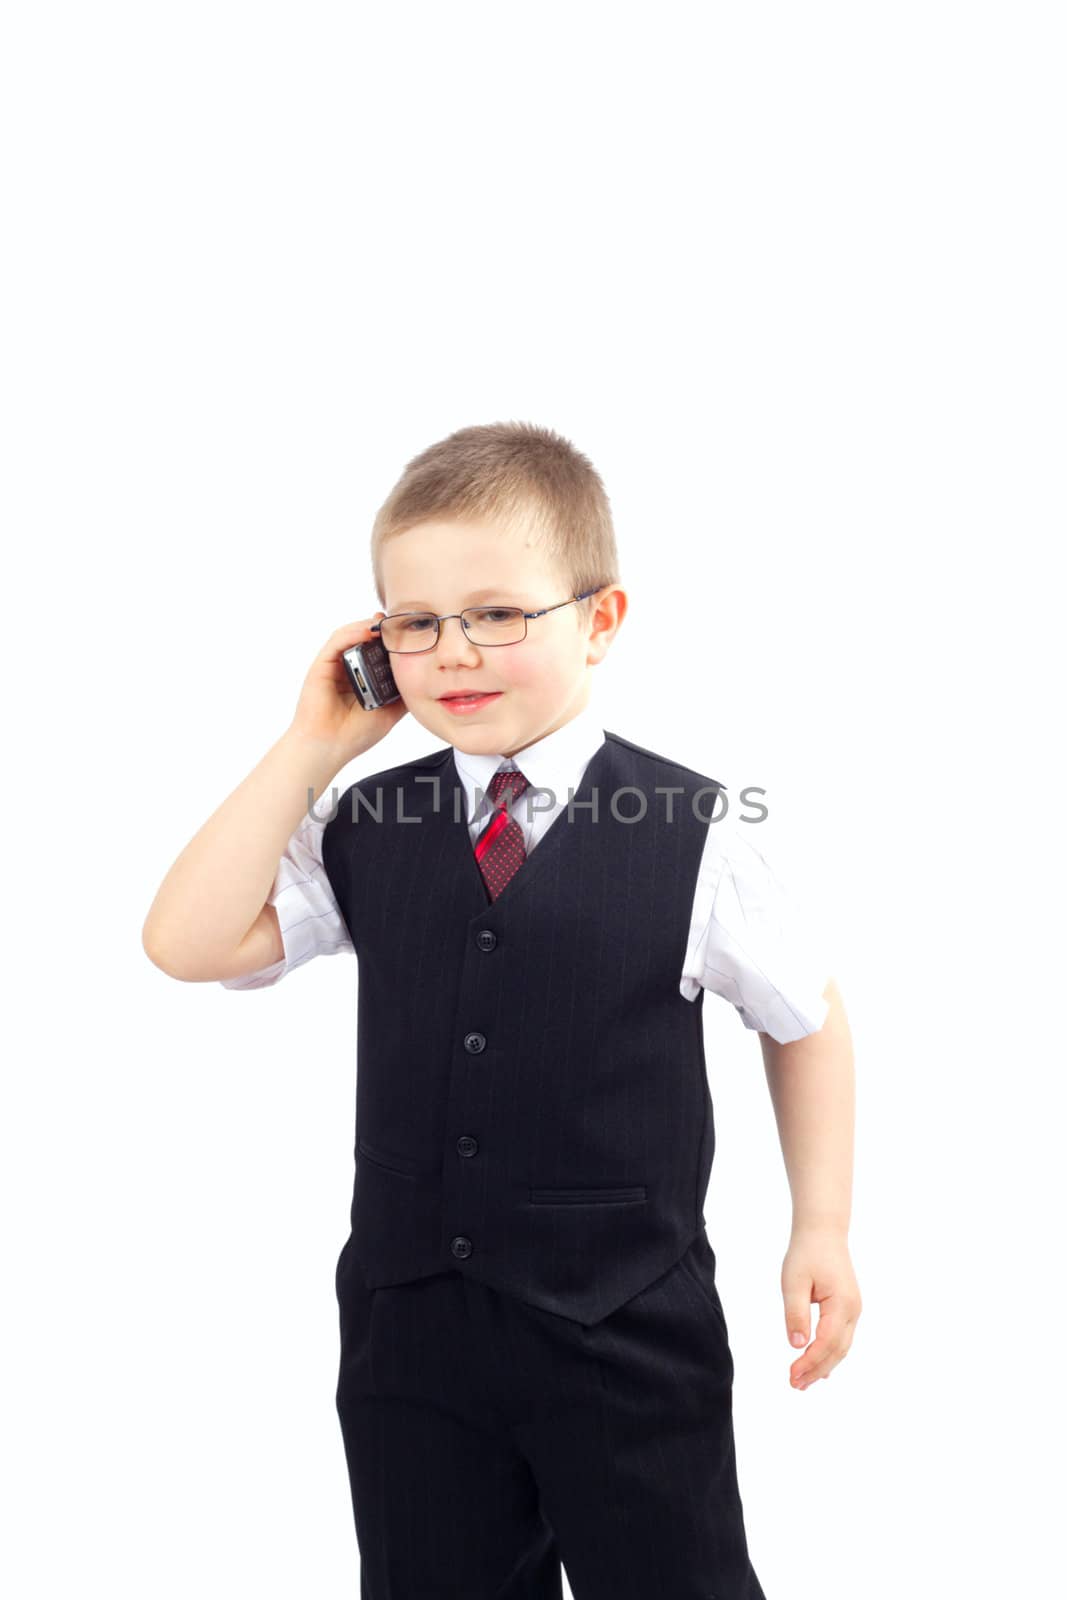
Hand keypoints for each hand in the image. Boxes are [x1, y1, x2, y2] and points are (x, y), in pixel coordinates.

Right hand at [287, 616, 408, 764]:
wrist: (329, 748)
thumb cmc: (354, 735)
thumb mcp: (389, 712)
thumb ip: (402, 695)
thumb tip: (425, 680)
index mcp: (362, 678)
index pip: (377, 652)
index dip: (392, 641)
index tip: (411, 632)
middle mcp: (347, 669)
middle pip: (364, 639)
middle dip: (382, 628)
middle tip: (401, 620)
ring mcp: (334, 666)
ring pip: (351, 635)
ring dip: (369, 626)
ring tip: (387, 622)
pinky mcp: (322, 665)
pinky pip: (337, 641)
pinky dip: (353, 632)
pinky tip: (369, 631)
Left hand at [781, 1225, 861, 1389]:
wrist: (823, 1231)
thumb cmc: (807, 1253)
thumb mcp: (793, 1282)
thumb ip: (795, 1314)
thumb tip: (797, 1346)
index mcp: (842, 1303)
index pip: (826, 1342)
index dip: (810, 1362)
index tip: (792, 1376)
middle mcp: (853, 1310)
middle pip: (837, 1350)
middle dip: (816, 1370)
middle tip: (795, 1385)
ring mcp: (854, 1309)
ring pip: (841, 1347)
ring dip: (823, 1365)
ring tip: (802, 1381)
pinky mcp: (848, 1308)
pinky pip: (841, 1337)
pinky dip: (829, 1354)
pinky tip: (819, 1367)